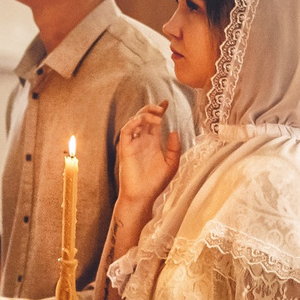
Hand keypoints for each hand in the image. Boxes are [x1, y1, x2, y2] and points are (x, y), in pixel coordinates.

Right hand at [114, 102, 180, 217]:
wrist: (142, 196)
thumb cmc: (155, 183)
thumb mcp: (171, 165)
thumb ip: (174, 148)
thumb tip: (173, 132)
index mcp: (152, 142)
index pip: (154, 122)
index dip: (159, 111)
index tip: (166, 103)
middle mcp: (142, 141)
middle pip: (144, 118)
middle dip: (151, 109)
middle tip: (161, 108)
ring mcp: (133, 144)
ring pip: (134, 121)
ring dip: (144, 115)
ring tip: (156, 116)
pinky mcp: (125, 149)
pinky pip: (126, 131)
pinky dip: (132, 123)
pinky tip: (141, 121)